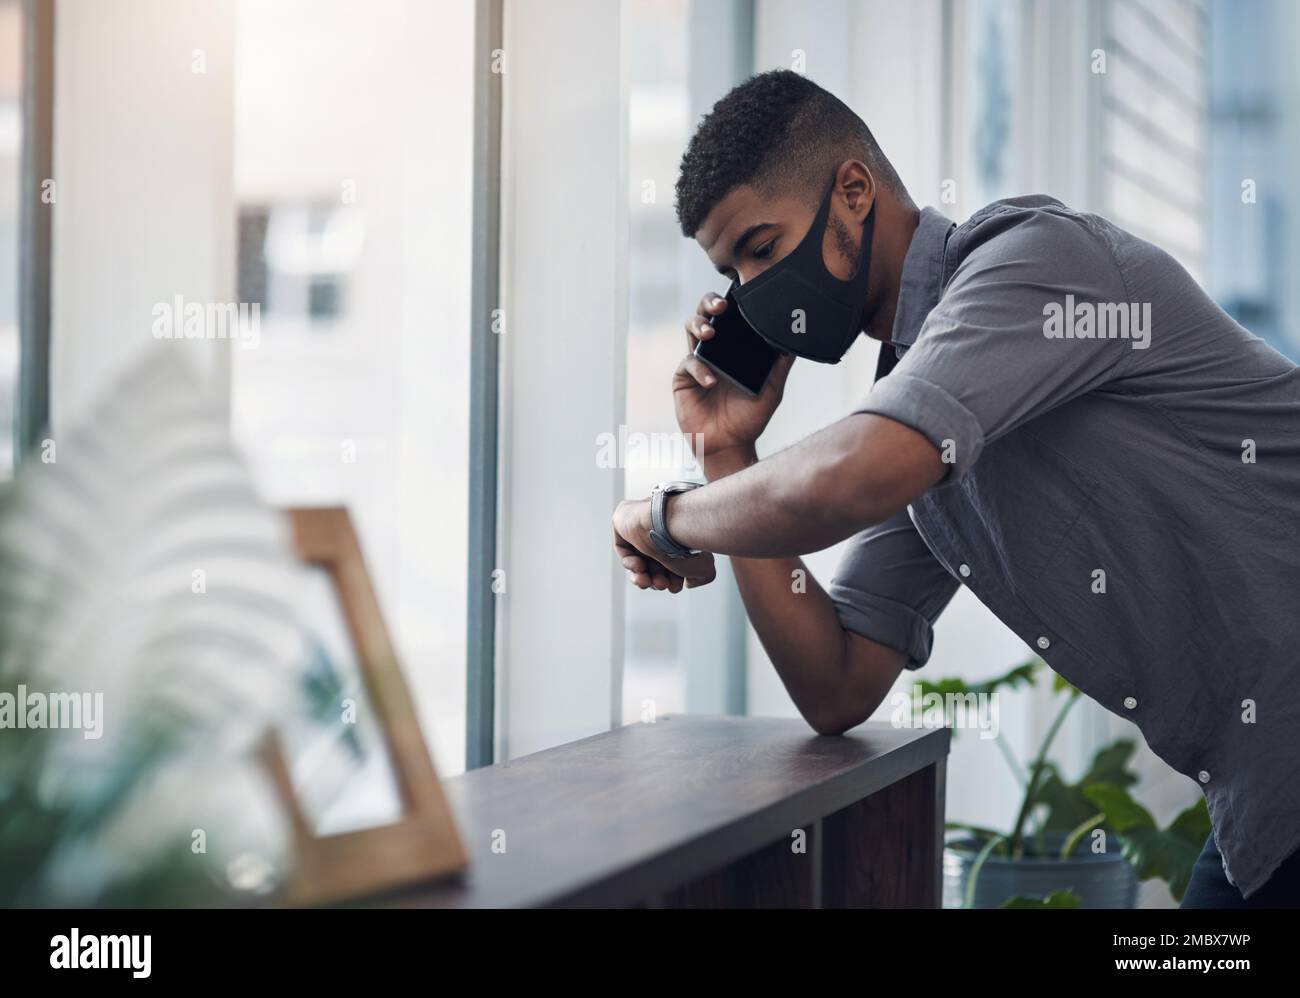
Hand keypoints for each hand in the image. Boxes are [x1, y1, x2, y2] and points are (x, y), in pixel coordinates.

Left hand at [612, 498, 715, 592]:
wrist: (675, 524)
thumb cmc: (689, 542)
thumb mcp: (704, 566)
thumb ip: (699, 577)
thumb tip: (687, 582)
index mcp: (680, 531)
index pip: (672, 558)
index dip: (672, 577)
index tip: (675, 587)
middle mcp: (661, 526)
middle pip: (653, 560)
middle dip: (656, 579)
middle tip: (662, 585)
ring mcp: (642, 521)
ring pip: (638, 557)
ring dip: (642, 576)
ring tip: (649, 582)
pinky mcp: (624, 519)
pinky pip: (623, 548)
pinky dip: (630, 563)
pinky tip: (639, 567)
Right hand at [676, 291, 794, 464]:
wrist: (729, 444)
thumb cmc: (749, 417)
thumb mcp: (772, 387)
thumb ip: (781, 363)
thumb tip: (796, 337)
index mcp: (734, 347)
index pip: (730, 315)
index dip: (732, 301)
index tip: (740, 294)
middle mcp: (714, 349)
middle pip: (706, 313)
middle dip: (710, 303)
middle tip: (721, 306)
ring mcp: (697, 361)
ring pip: (691, 329)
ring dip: (699, 325)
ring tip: (710, 333)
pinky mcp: (683, 378)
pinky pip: (688, 363)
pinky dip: (699, 369)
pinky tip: (710, 381)